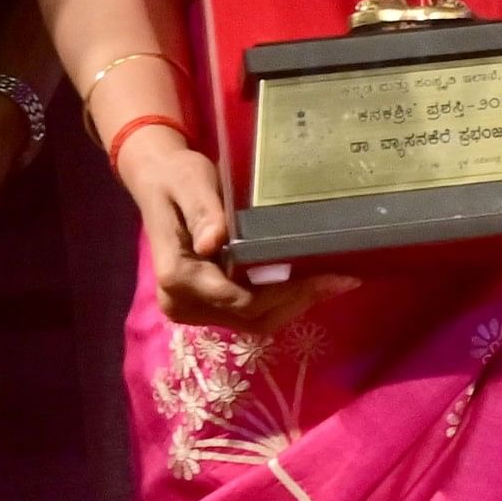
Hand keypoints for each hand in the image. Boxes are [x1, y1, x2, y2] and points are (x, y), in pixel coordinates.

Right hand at [115, 127, 341, 330]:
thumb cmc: (177, 178)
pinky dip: (279, 303)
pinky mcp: (204, 304)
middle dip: (298, 302)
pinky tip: (308, 282)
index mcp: (178, 276)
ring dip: (293, 306)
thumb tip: (214, 242)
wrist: (159, 182)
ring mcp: (192, 307)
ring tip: (333, 281)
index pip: (241, 300)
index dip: (288, 293)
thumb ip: (203, 213)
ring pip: (252, 322)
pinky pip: (247, 314)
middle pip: (251, 317)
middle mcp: (181, 302)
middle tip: (343, 280)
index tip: (330, 277)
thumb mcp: (192, 184)